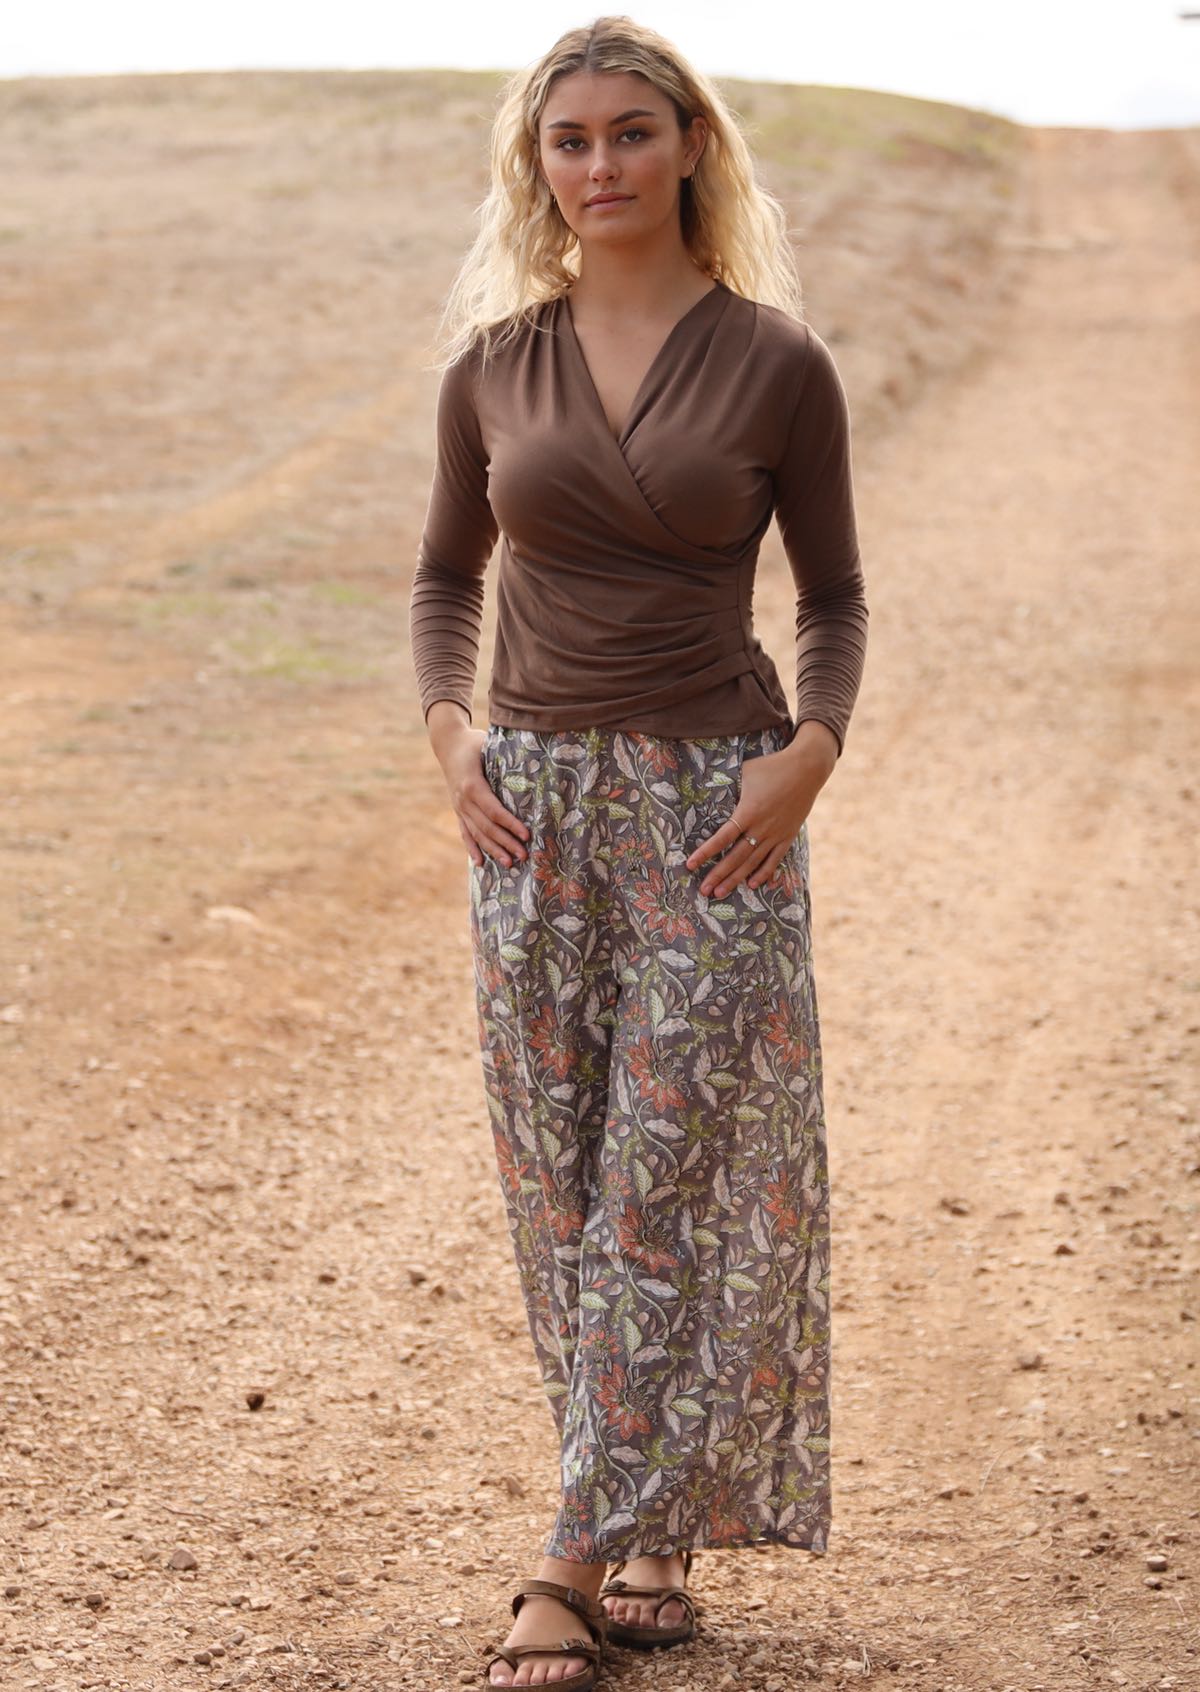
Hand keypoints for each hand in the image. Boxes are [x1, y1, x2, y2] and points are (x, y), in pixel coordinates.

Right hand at [426, 703, 529, 869]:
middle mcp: (463, 800)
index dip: (510, 824)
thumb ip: (505, 757)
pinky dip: (472, 848)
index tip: (526, 835)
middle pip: (487, 827)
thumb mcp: (488, 744)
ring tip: (509, 864)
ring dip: (493, 850)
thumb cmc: (474, 742)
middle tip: (524, 855)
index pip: (494, 810)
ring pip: (477, 834)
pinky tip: (479, 863)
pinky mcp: (458, 810)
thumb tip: (533, 762)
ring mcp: (459, 807)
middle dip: (506, 842)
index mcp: (472, 785)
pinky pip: (465, 832)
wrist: (448, 743)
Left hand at [686, 720, 837, 897]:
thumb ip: (730, 787)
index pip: (722, 838)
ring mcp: (776, 834)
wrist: (807, 769)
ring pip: (753, 863)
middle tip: (704, 891)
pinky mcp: (788, 835)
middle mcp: (761, 828)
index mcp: (748, 812)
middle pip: (736, 857)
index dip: (706, 852)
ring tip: (721, 893)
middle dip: (718, 875)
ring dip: (736, 879)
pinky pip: (775, 859)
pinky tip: (753, 885)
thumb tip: (711, 789)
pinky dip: (764, 873)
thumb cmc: (772, 767)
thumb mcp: (745, 773)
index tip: (690, 864)